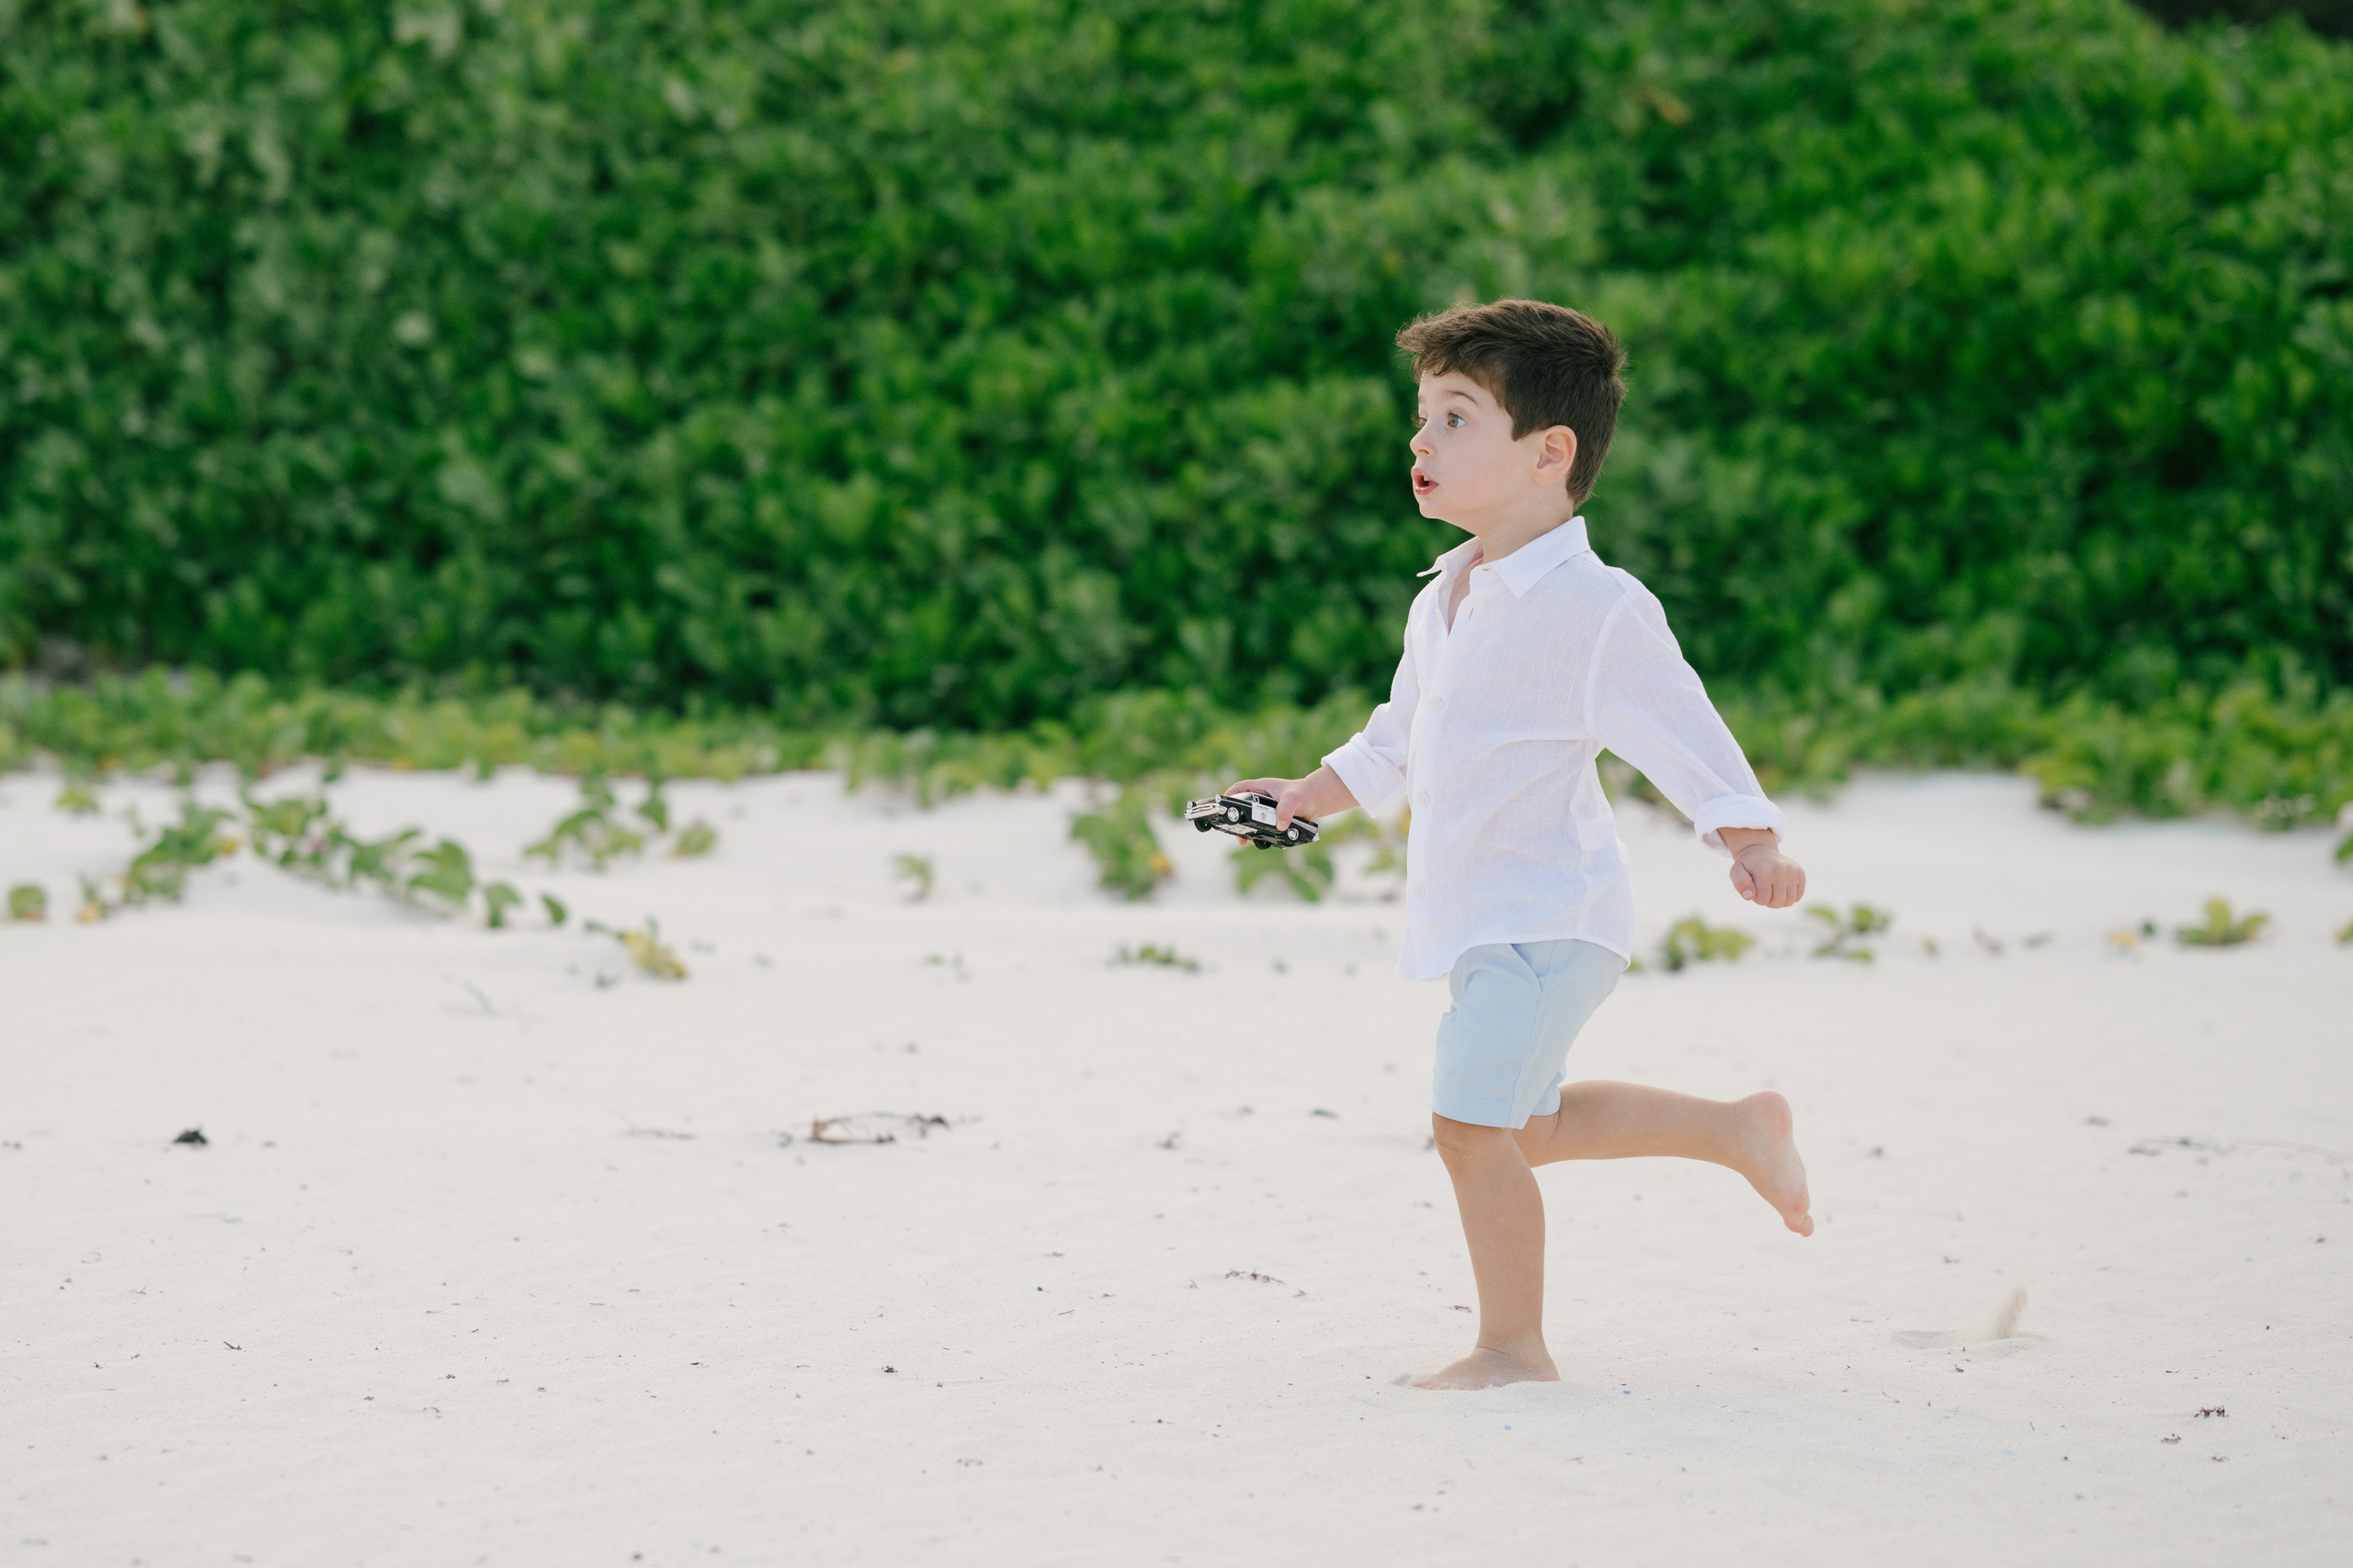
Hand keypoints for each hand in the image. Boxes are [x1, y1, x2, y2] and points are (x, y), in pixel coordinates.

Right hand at [1226, 766, 1355, 829]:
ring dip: (1246, 830)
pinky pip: (1260, 827)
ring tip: (1245, 841)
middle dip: (1236, 819)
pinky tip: (1258, 841)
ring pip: (1250, 819)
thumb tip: (1280, 825)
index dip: (1230, 795)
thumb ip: (1286, 809)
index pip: (1240, 788)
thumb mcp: (1294, 799)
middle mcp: (1260, 798)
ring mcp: (1265, 809)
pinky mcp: (1271, 819)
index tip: (1223, 805)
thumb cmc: (1302, 794)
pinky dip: (1257, 834)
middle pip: (1241, 807)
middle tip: (1235, 831)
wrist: (1314, 801)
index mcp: (1261, 787)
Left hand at [1728, 840, 1804, 908]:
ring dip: (1779, 900)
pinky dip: (1789, 896)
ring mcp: (1793, 871)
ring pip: (1789, 902)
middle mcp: (1782, 870)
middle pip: (1777, 903)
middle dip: (1768, 900)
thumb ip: (1740, 883)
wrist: (1760, 850)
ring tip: (1772, 889)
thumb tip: (1749, 896)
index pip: (1763, 900)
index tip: (1753, 887)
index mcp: (1765, 871)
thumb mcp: (1736, 872)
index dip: (1756, 897)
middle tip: (1763, 888)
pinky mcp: (1800, 873)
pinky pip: (1798, 897)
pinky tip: (1781, 887)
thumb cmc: (1748, 865)